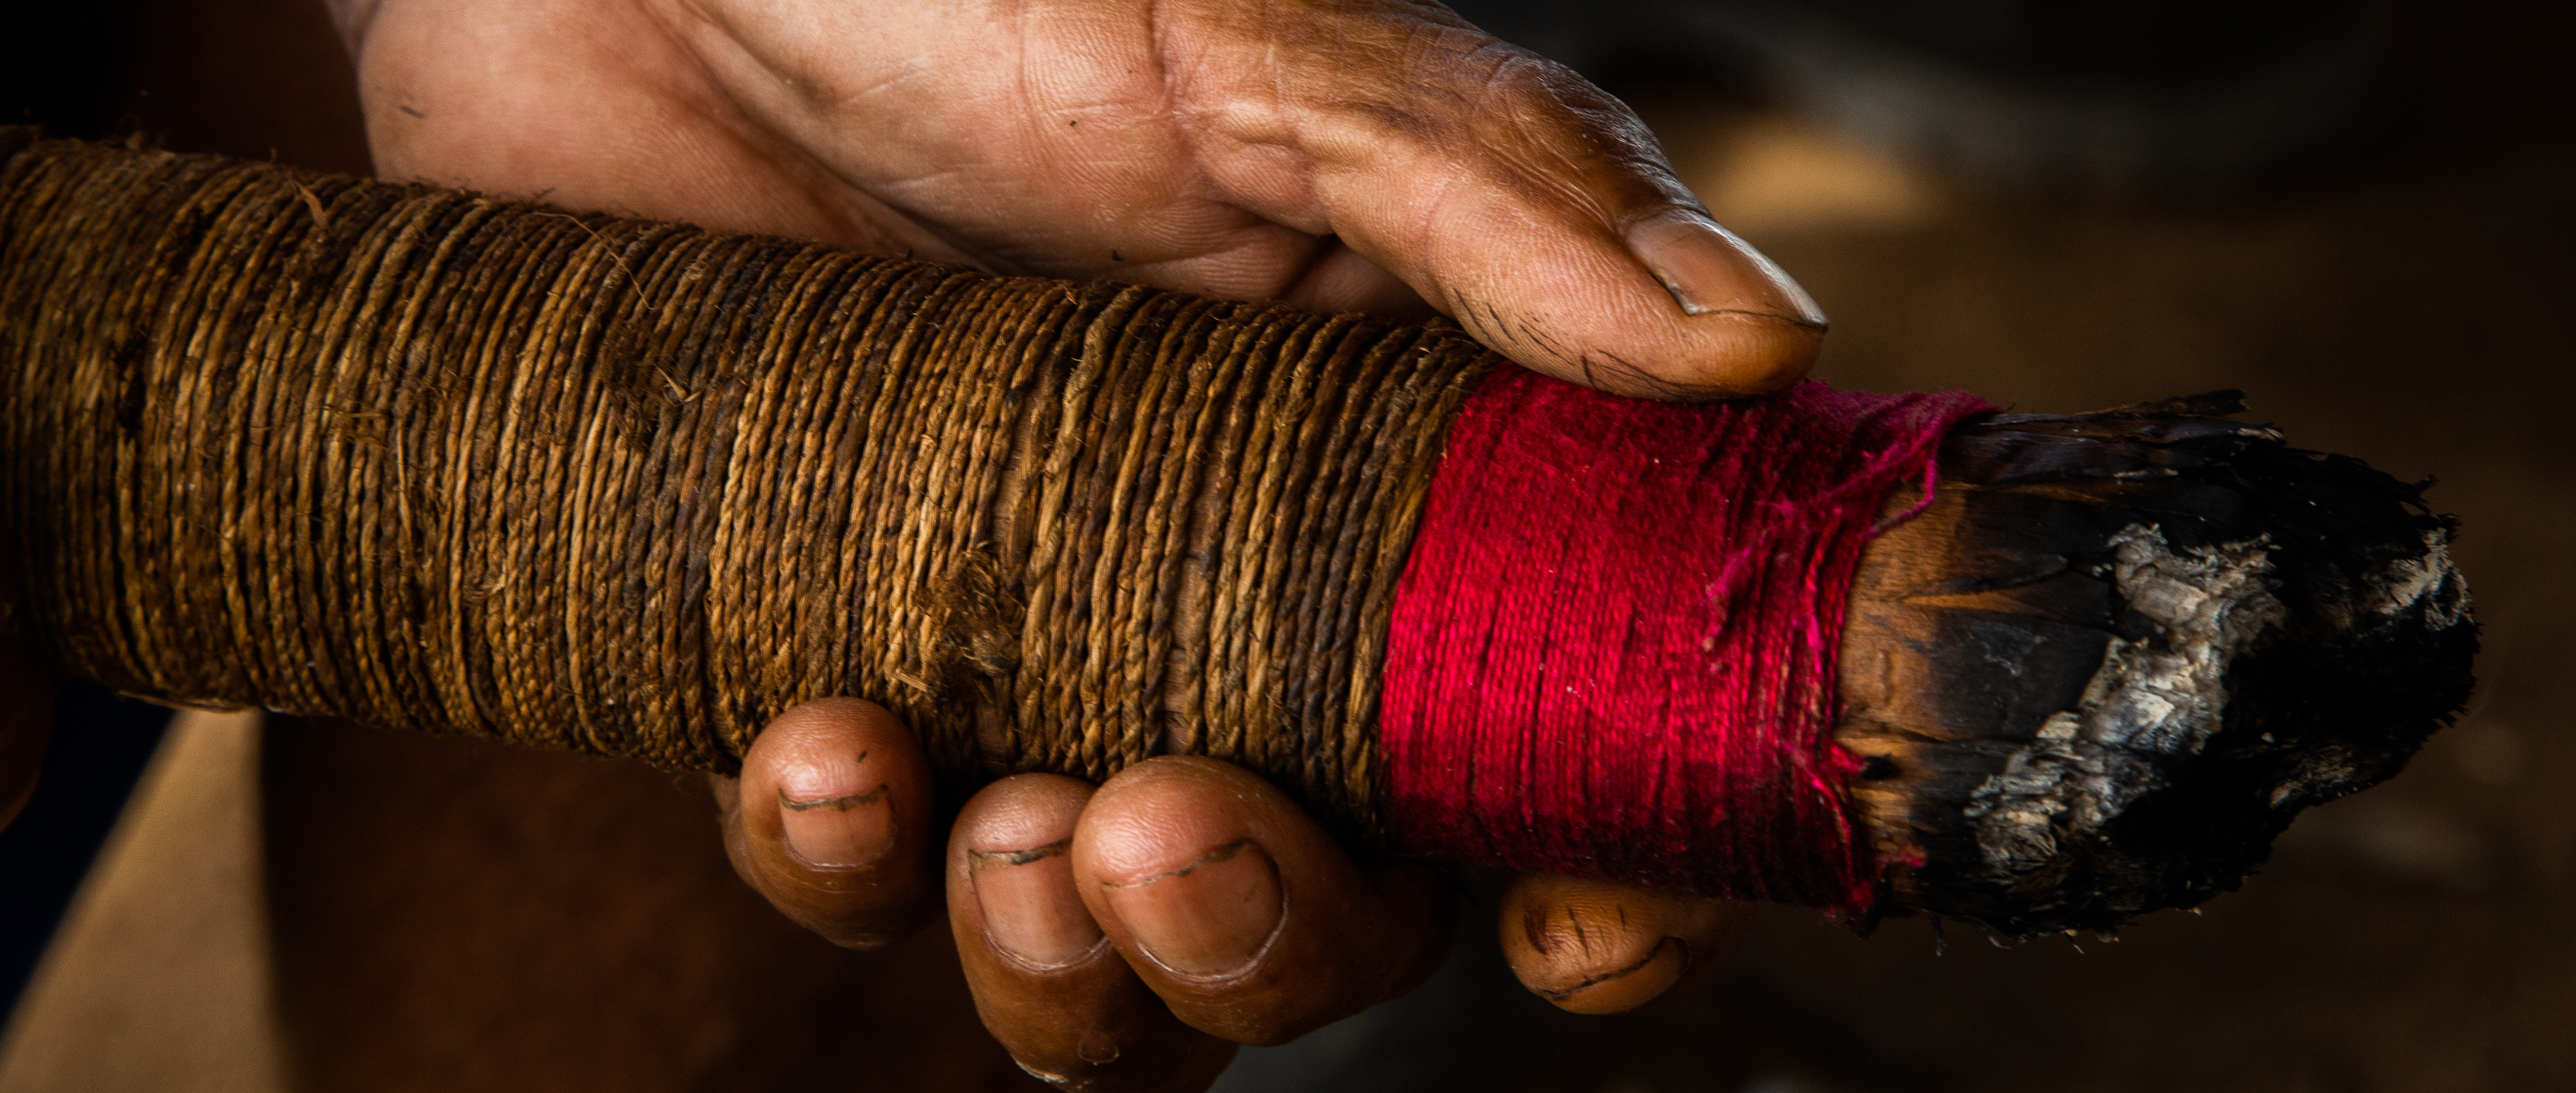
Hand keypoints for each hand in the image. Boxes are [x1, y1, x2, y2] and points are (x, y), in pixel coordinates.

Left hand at [337, 0, 1782, 1082]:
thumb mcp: (1246, 46)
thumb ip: (1497, 189)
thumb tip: (1761, 340)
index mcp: (1392, 461)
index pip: (1553, 718)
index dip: (1601, 863)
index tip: (1567, 929)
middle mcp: (1231, 594)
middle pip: (1330, 899)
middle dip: (1271, 936)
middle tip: (1170, 840)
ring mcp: (1018, 656)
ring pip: (1101, 950)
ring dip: (1072, 965)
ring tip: (1016, 838)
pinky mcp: (815, 677)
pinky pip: (850, 873)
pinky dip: (840, 861)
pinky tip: (814, 748)